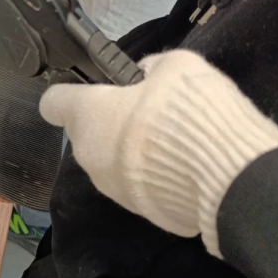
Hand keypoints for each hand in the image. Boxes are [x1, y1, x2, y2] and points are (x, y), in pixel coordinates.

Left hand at [40, 50, 277, 256]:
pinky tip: (180, 166)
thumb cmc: (186, 111)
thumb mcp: (172, 66)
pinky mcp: (137, 212)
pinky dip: (150, 175)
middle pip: (86, 132)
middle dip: (109, 121)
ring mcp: (109, 188)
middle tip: (147, 111)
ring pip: (109, 161)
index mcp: (86, 114)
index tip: (89, 90)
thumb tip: (144, 78)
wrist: (223, 177)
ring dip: (129, 151)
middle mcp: (88, 154)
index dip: (68, 94)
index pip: (53, 102)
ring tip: (169, 141)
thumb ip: (148, 70)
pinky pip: (135, 184)